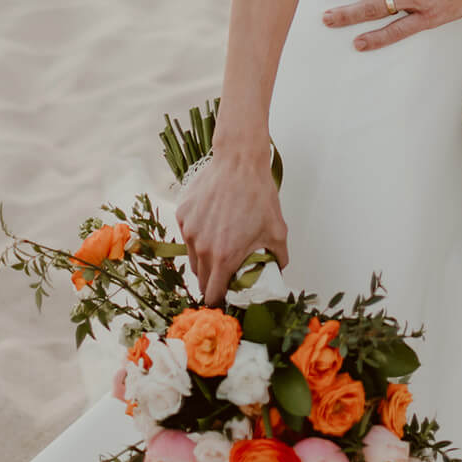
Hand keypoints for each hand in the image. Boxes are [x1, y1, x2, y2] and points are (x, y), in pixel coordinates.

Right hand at [175, 146, 287, 308]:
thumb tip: (277, 270)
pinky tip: (213, 221)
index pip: (212, 295)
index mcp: (224, 257)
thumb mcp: (277, 230)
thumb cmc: (259, 194)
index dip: (219, 300)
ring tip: (221, 244)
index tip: (226, 296)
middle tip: (227, 271)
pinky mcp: (183, 214)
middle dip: (213, 280)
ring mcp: (189, 230)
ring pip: (192, 258)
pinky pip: (188, 234)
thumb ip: (278, 258)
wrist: (239, 161)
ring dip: (204, 259)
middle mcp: (201, 247)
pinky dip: (198, 235)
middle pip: (201, 279)